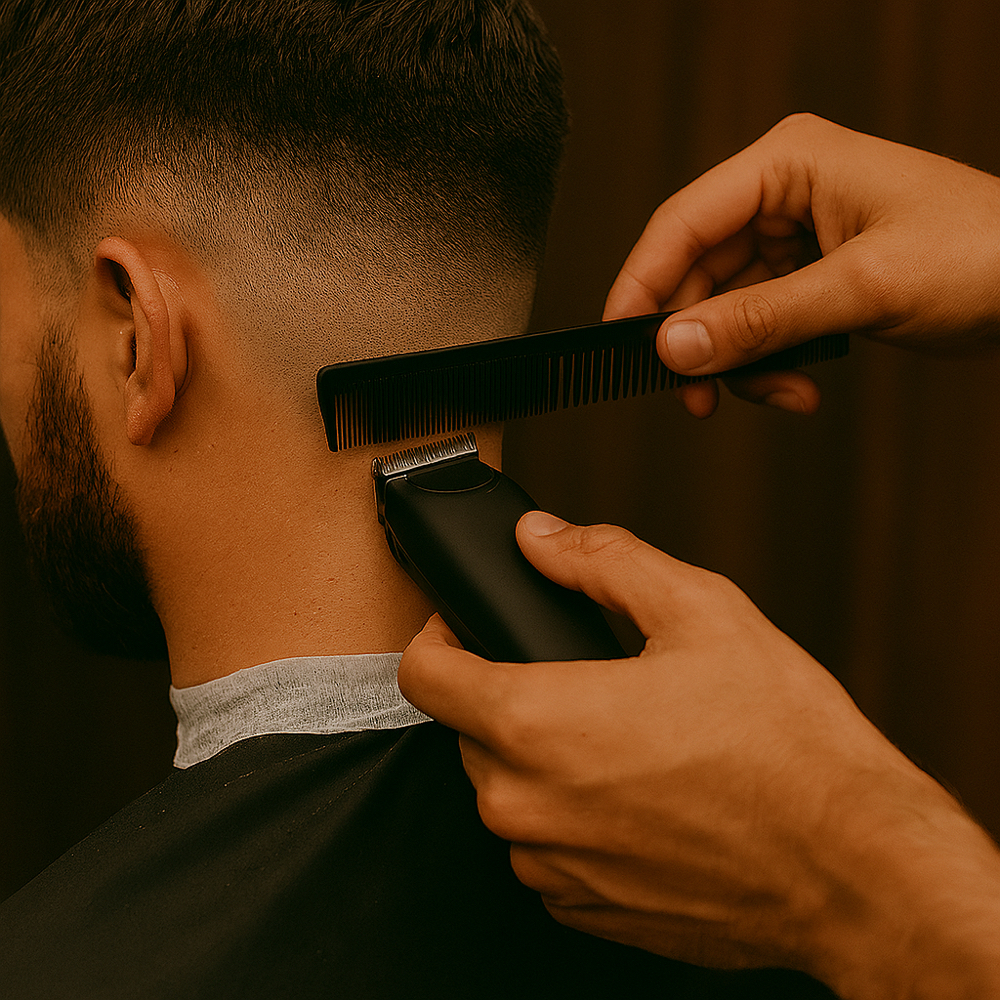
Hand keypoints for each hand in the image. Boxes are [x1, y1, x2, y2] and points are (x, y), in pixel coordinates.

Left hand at [398, 512, 999, 998]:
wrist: (853, 868)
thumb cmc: (786, 746)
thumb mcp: (701, 612)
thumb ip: (603, 560)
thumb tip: (541, 537)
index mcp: (537, 723)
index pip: (423, 674)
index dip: (439, 636)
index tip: (467, 627)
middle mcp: (526, 806)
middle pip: (469, 730)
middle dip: (509, 695)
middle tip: (584, 678)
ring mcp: (552, 867)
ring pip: (506, 791)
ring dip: (544, 759)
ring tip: (627, 739)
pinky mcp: (585, 909)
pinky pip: (546, 846)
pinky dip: (573, 815)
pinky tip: (641, 795)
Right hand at [604, 113, 999, 415]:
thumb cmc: (981, 251)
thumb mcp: (860, 288)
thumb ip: (760, 320)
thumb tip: (675, 346)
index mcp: (787, 164)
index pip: (683, 223)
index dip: (642, 285)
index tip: (618, 340)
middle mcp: (783, 195)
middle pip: (698, 274)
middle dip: (699, 341)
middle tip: (695, 394)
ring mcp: (797, 238)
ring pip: (726, 309)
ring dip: (741, 363)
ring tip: (776, 395)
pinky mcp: (811, 278)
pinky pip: (760, 327)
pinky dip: (770, 366)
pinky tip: (799, 389)